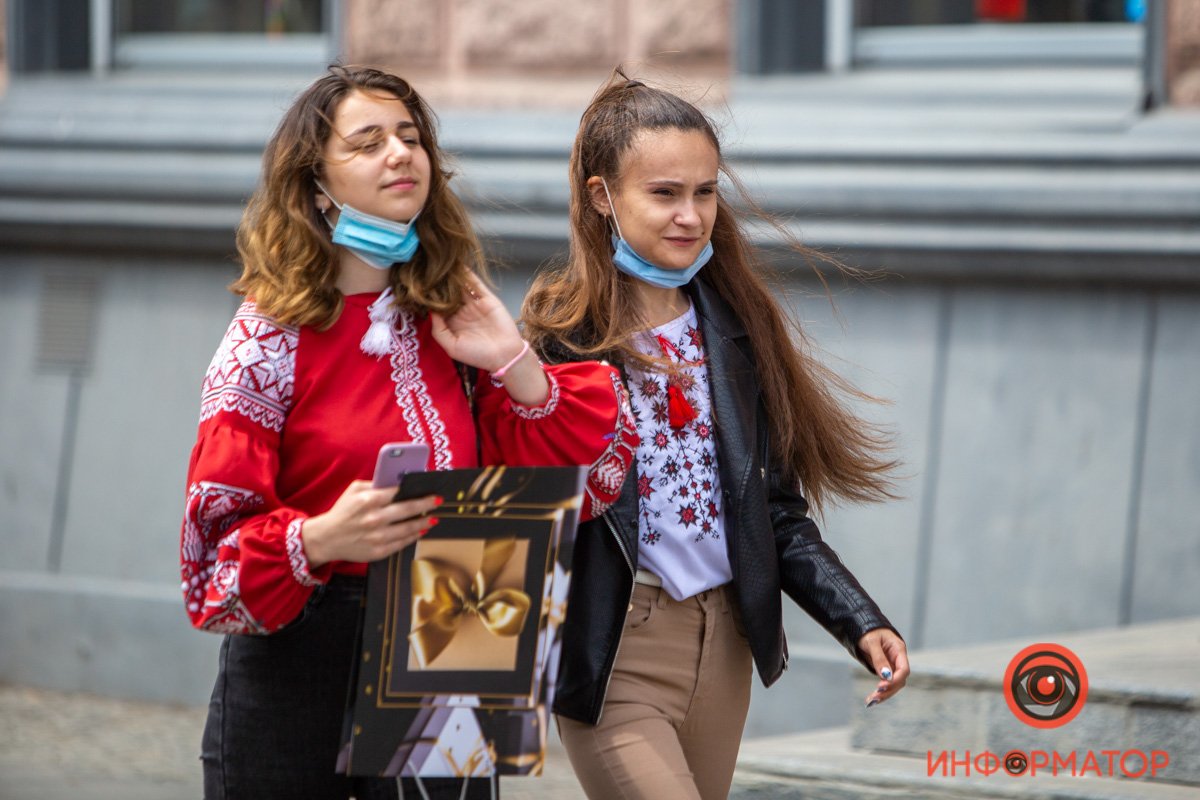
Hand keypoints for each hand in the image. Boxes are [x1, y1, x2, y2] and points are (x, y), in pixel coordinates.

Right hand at [302, 480, 440, 567]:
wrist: (327, 538)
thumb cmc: (343, 511)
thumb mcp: (354, 490)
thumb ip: (376, 484)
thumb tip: (398, 480)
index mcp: (368, 500)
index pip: (399, 492)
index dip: (416, 490)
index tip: (428, 489)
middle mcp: (374, 519)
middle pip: (408, 509)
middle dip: (427, 504)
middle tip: (438, 501)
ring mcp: (377, 537)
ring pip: (409, 528)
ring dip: (424, 522)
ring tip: (433, 518)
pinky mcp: (378, 552)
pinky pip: (402, 543)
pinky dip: (413, 536)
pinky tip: (420, 531)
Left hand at [429, 274, 548, 405]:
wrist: (504, 355)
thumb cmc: (477, 355)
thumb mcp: (452, 346)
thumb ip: (439, 329)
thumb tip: (430, 310)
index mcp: (452, 323)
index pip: (437, 305)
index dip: (429, 297)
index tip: (419, 287)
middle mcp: (461, 311)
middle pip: (448, 293)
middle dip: (439, 283)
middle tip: (427, 270)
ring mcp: (474, 304)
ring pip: (460, 286)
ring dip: (452, 277)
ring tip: (440, 264)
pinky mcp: (487, 298)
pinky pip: (475, 284)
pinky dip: (468, 275)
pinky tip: (458, 265)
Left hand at [857, 627, 908, 706]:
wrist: (862, 627)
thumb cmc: (868, 631)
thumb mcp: (872, 642)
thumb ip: (879, 658)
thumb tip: (886, 676)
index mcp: (898, 649)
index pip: (904, 669)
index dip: (895, 679)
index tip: (882, 685)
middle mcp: (898, 659)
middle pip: (899, 680)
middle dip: (888, 690)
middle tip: (875, 697)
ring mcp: (892, 665)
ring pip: (893, 684)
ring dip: (884, 694)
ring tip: (871, 701)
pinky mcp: (885, 670)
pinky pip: (886, 684)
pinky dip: (880, 692)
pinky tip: (872, 700)